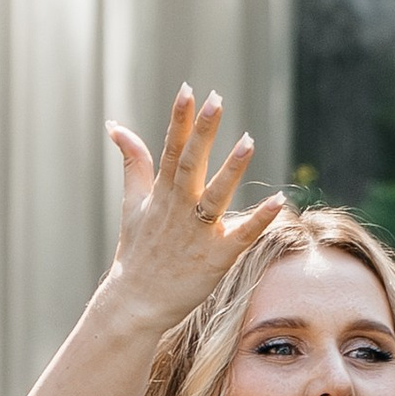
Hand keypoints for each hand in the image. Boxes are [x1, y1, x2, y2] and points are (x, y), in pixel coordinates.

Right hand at [104, 87, 286, 330]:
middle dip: (202, 132)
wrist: (134, 305)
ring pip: (215, 197)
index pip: (170, 150)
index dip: (180, 120)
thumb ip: (133, 162)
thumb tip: (116, 126)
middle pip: (190, 164)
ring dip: (231, 169)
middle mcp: (178, 210)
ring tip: (248, 140)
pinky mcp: (215, 259)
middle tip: (216, 99)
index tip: (188, 90)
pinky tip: (278, 201)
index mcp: (162, 195)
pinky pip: (241, 237)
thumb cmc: (137, 254)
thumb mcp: (132, 204)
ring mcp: (196, 235)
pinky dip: (258, 219)